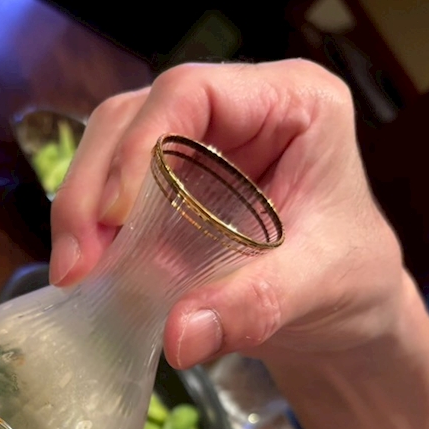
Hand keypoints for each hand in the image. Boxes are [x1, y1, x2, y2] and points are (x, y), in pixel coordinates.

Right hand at [50, 60, 409, 367]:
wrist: (346, 314)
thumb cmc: (351, 282)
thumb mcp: (316, 289)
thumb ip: (253, 306)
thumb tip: (178, 336)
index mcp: (291, 102)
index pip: (192, 92)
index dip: (142, 146)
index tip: (117, 218)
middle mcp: (236, 108)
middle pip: (134, 116)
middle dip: (94, 187)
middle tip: (78, 265)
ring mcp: (196, 144)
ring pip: (110, 148)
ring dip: (82, 211)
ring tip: (76, 276)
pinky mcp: (169, 185)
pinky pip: (112, 192)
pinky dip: (93, 232)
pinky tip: (88, 275)